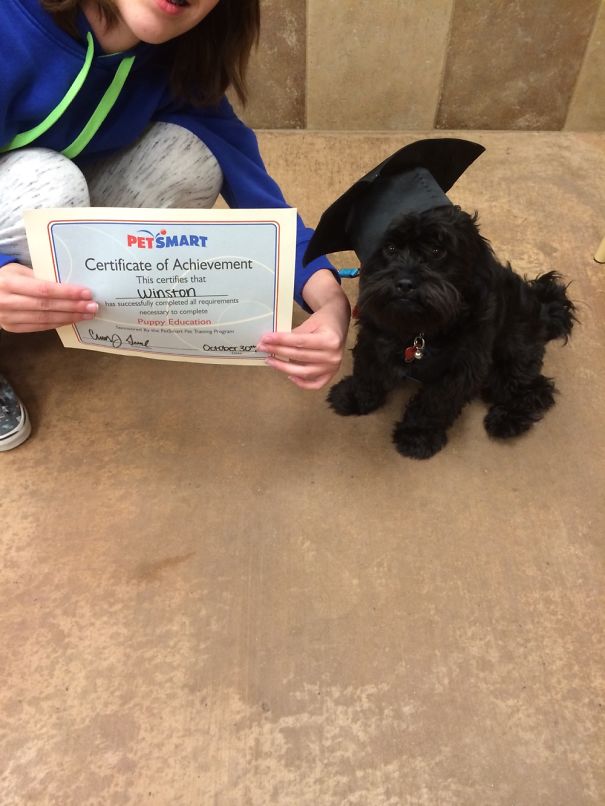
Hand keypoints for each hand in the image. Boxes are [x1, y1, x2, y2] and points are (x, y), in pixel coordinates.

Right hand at [0, 262, 97, 332]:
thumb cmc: (4, 278)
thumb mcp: (17, 271)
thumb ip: (39, 277)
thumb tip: (68, 283)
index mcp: (9, 283)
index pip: (44, 289)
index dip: (66, 292)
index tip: (86, 293)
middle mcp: (7, 302)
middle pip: (47, 306)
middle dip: (73, 306)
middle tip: (92, 306)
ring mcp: (9, 317)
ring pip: (45, 319)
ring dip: (69, 317)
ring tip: (87, 314)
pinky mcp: (12, 328)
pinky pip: (39, 327)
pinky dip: (58, 323)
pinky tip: (72, 320)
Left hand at [257, 269, 350, 389]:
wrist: (339, 322)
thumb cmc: (323, 321)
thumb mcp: (310, 322)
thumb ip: (294, 334)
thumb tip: (272, 342)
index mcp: (329, 340)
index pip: (299, 341)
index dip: (281, 340)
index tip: (265, 338)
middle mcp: (333, 356)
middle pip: (299, 356)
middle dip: (278, 351)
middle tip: (262, 347)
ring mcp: (333, 367)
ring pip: (304, 372)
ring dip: (283, 367)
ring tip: (270, 360)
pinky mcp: (331, 374)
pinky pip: (315, 384)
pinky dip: (302, 383)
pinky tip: (289, 375)